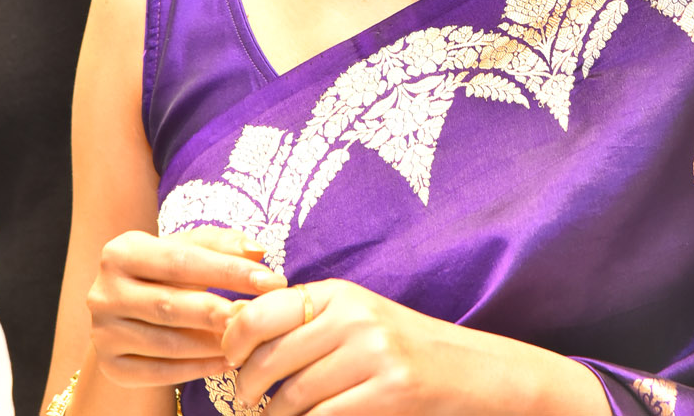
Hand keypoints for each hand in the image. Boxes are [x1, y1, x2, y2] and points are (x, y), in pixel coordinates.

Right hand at [87, 225, 287, 388]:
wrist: (122, 307)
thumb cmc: (164, 270)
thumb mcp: (186, 246)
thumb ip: (221, 244)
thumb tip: (258, 249)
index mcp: (121, 251)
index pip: (182, 260)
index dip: (229, 270)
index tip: (271, 280)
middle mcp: (104, 292)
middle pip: (171, 305)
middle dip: (220, 312)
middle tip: (258, 317)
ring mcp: (103, 332)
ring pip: (167, 343)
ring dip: (212, 345)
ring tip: (247, 340)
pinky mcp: (110, 365)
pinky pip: (159, 373)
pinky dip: (196, 369)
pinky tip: (226, 361)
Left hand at [223, 278, 486, 415]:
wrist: (465, 370)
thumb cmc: (397, 347)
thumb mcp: (353, 317)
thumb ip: (306, 320)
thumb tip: (235, 331)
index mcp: (339, 293)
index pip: (264, 311)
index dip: (234, 340)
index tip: (228, 360)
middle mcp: (354, 317)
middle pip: (271, 357)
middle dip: (246, 387)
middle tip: (243, 400)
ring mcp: (373, 354)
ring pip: (293, 396)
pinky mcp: (388, 393)